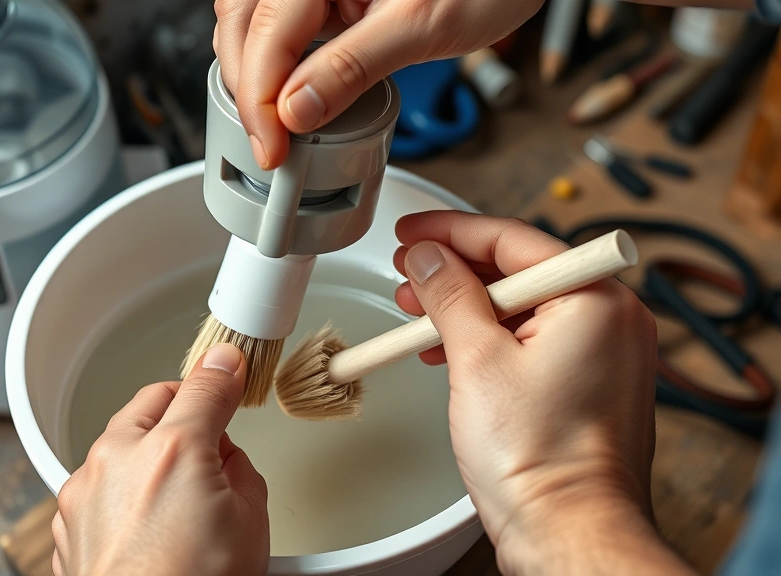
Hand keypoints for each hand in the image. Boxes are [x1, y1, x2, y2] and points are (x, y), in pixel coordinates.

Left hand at [51, 344, 269, 575]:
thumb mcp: (250, 522)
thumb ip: (240, 469)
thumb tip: (229, 457)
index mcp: (172, 450)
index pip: (204, 386)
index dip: (225, 373)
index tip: (231, 368)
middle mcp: (116, 460)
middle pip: (152, 404)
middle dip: (181, 411)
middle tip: (210, 442)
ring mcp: (83, 492)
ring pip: (119, 443)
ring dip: (146, 451)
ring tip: (178, 499)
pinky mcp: (67, 524)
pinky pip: (97, 485)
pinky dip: (120, 490)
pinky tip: (147, 526)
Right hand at [214, 0, 542, 168]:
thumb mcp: (421, 27)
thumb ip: (351, 68)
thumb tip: (297, 111)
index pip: (268, 31)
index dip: (260, 97)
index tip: (272, 147)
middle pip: (243, 23)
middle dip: (247, 88)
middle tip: (269, 144)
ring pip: (251, 24)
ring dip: (253, 76)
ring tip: (273, 125)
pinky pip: (278, 25)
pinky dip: (273, 64)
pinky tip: (287, 95)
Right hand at [393, 212, 690, 574]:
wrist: (566, 530)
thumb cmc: (539, 458)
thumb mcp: (476, 358)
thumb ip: (450, 294)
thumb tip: (431, 258)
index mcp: (596, 298)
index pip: (513, 240)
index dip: (451, 232)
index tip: (413, 233)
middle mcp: (611, 319)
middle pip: (518, 271)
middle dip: (454, 273)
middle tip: (408, 274)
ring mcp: (603, 354)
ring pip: (521, 308)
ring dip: (464, 309)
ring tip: (417, 316)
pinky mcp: (587, 383)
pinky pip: (532, 340)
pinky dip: (487, 340)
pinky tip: (448, 350)